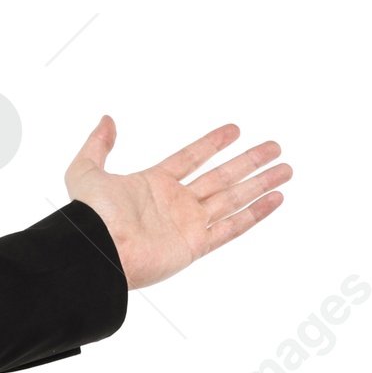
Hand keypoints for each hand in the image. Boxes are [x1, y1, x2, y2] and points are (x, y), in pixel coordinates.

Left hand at [65, 118, 289, 289]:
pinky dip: (256, 214)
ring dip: (260, 183)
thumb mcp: (85, 172)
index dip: (212, 143)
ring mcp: (188, 224)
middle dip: (249, 162)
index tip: (235, 129)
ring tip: (286, 168)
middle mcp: (175, 204)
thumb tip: (107, 120)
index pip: (190, 158)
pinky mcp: (195, 246)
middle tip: (275, 146)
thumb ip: (97, 145)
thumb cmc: (90, 216)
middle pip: (221, 176)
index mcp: (153, 185)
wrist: (96, 252)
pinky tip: (276, 198)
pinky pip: (232, 227)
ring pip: (233, 199)